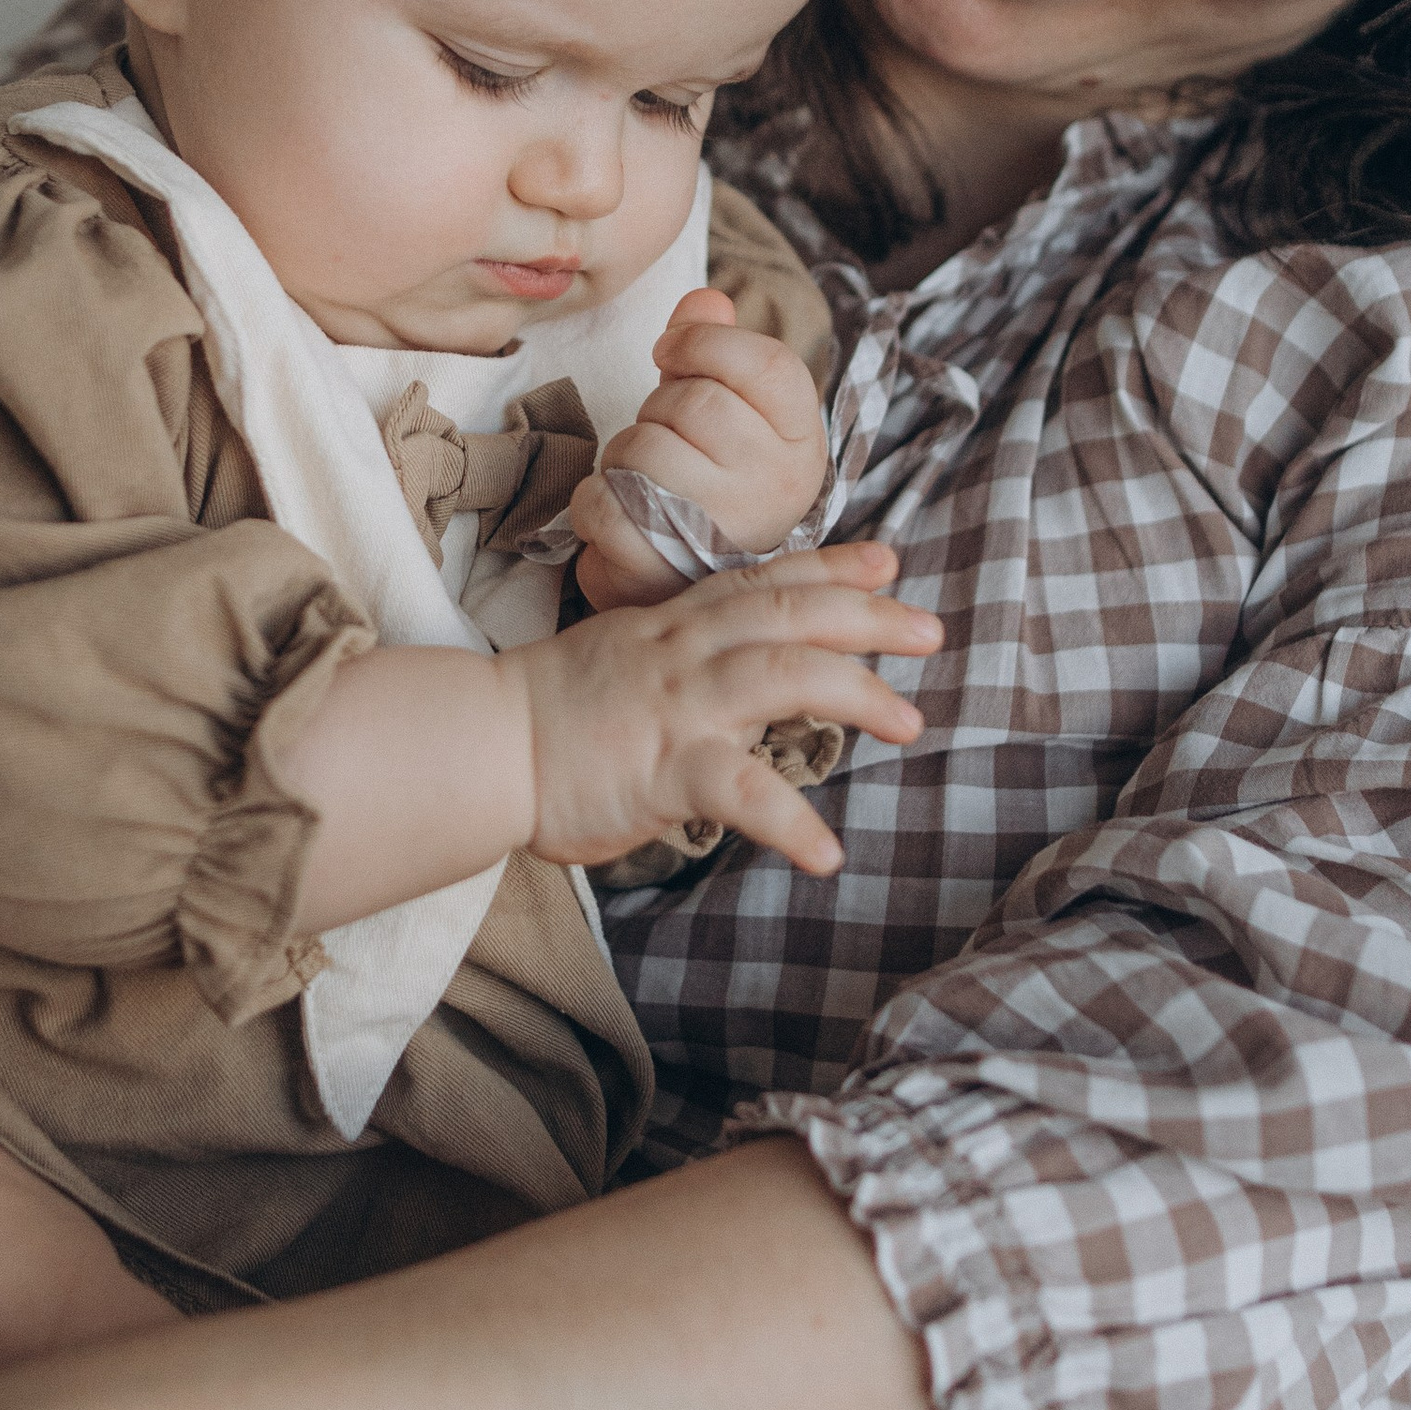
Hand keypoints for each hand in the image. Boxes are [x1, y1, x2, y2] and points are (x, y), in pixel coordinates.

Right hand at [510, 544, 933, 874]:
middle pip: (792, 613)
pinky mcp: (662, 766)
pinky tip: (828, 853)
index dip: (832, 565)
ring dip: (856, 693)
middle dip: (869, 616)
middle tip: (931, 631)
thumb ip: (681, 655)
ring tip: (912, 724)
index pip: (764, 581)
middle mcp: (685, 652)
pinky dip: (791, 822)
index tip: (888, 556)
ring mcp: (677, 704)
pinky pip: (741, 790)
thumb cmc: (545, 714)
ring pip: (783, 674)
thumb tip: (733, 668)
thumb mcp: (621, 658)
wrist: (479, 745)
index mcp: (675, 626)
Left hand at [570, 291, 827, 607]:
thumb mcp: (723, 408)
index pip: (769, 365)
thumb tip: (706, 300)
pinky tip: (615, 513)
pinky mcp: (665, 570)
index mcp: (800, 441)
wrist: (680, 582)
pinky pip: (604, 503)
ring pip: (642, 449)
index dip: (705, 345)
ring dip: (620, 456)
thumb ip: (714, 347)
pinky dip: (590, 502)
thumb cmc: (704, 483)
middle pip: (693, 404)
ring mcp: (725, 533)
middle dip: (654, 410)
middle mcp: (777, 487)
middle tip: (659, 440)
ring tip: (640, 482)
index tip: (669, 355)